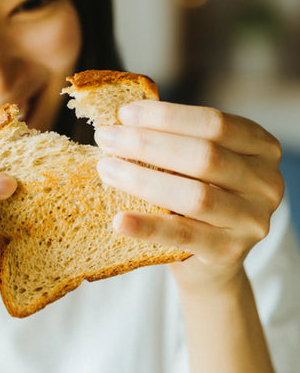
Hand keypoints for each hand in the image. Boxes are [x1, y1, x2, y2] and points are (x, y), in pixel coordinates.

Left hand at [95, 100, 283, 293]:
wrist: (209, 259)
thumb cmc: (196, 200)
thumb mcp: (196, 166)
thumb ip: (175, 142)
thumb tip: (123, 121)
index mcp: (261, 148)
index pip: (214, 123)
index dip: (167, 117)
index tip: (124, 114)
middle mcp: (266, 182)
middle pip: (204, 155)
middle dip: (147, 144)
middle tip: (105, 138)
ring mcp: (252, 220)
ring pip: (195, 195)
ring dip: (142, 179)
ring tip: (106, 169)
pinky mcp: (230, 252)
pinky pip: (182, 236)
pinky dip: (147, 227)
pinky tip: (119, 220)